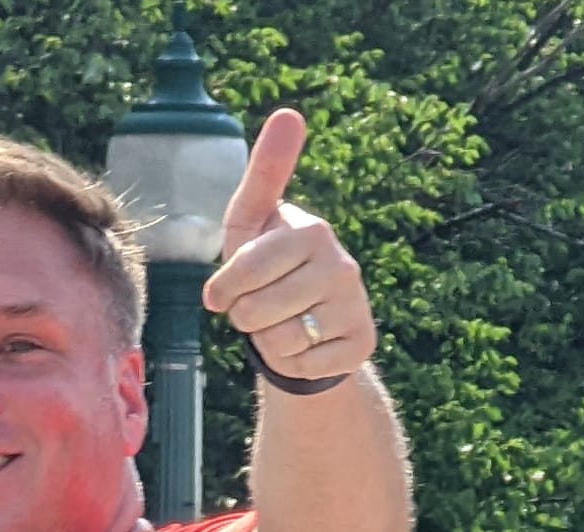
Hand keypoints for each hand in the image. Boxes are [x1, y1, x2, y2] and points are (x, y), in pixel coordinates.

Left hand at [202, 111, 376, 384]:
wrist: (310, 326)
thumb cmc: (269, 270)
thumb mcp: (253, 223)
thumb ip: (264, 174)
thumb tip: (290, 112)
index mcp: (312, 231)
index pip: (245, 269)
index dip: (225, 290)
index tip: (223, 293)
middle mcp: (341, 264)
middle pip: (256, 311)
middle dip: (246, 318)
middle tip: (261, 308)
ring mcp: (355, 305)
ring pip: (279, 342)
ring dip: (269, 343)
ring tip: (283, 325)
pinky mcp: (361, 343)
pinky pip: (302, 366)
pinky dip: (292, 365)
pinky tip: (305, 348)